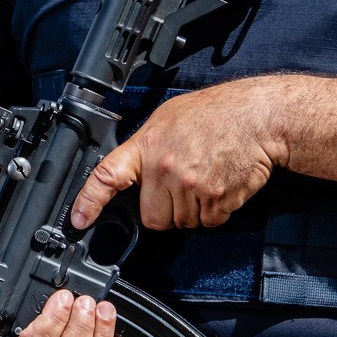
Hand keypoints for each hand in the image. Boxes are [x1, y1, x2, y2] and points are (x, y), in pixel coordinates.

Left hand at [69, 79, 286, 231]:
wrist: (258, 116)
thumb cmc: (215, 113)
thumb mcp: (167, 119)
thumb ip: (145, 148)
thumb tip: (130, 172)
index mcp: (147, 147)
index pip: (108, 177)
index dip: (89, 201)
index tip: (79, 220)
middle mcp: (165, 169)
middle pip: (152, 218)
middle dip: (164, 211)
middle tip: (180, 187)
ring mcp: (191, 186)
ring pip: (182, 222)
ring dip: (192, 211)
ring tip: (204, 179)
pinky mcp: (217, 199)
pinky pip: (209, 222)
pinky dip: (214, 212)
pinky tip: (219, 186)